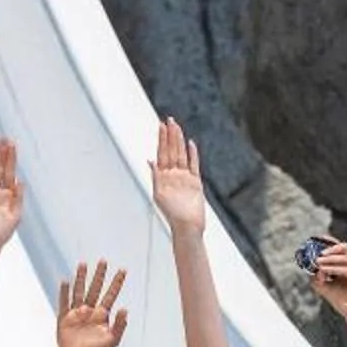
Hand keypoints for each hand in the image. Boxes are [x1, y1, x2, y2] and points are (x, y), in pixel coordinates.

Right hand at [55, 259, 127, 346]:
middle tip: (103, 261)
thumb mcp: (112, 340)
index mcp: (102, 315)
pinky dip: (64, 292)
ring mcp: (77, 313)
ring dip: (81, 278)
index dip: (117, 283)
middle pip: (95, 288)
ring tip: (83, 264)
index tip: (123, 270)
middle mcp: (90, 310)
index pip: (110, 295)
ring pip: (80, 291)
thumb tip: (125, 309)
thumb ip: (119, 325)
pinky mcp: (64, 318)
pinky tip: (65, 281)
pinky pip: (64, 302)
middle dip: (99, 275)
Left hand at [149, 116, 205, 236]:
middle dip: (170, 135)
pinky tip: (191, 144)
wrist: (187, 226)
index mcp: (162, 177)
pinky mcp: (195, 182)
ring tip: (177, 127)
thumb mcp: (159, 194)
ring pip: (182, 154)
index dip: (162, 139)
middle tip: (169, 120)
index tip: (161, 126)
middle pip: (172, 150)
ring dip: (179, 140)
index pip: (162, 153)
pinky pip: (194, 165)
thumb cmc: (172, 214)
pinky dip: (193, 154)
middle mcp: (173, 174)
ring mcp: (184, 177)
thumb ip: (156, 177)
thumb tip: (151, 161)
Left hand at [309, 239, 346, 319]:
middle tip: (317, 253)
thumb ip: (317, 278)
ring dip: (330, 259)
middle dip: (330, 248)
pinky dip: (334, 269)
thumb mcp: (325, 288)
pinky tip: (325, 270)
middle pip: (344, 248)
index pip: (340, 248)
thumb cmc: (343, 301)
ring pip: (345, 257)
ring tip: (318, 262)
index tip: (317, 239)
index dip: (329, 242)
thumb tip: (314, 270)